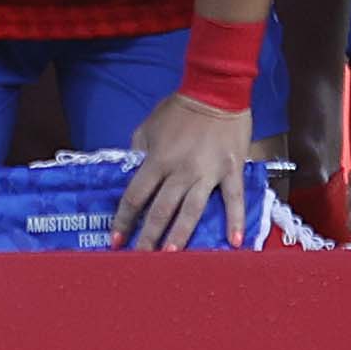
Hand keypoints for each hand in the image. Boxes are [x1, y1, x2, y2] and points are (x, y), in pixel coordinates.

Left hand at [113, 90, 245, 248]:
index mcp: (157, 160)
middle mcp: (180, 171)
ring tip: (171, 257)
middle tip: (139, 259)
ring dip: (180, 236)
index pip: (135, 196)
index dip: (124, 219)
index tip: (116, 239)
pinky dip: (234, 220)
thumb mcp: (148, 126)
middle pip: (160, 210)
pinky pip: (233, 199)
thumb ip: (139, 150)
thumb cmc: (179, 108)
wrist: (216, 90)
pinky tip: (234, 242)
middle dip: (148, 237)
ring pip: (191, 211)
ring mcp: (207, 172)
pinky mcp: (231, 170)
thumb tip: (132, 172)